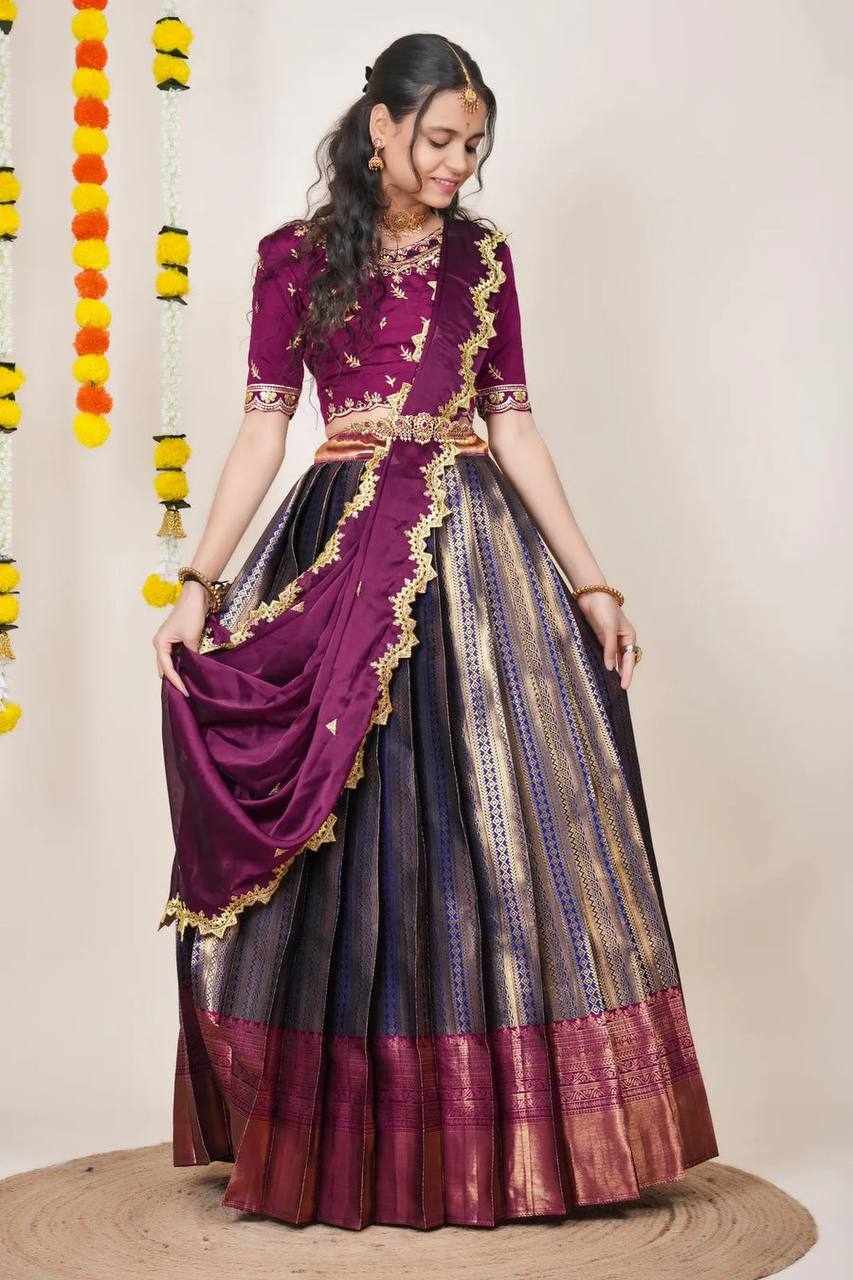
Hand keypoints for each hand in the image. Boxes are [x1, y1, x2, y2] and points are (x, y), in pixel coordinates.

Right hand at [152, 580, 207, 696]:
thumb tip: (195, 667)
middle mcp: (161, 643)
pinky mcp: (177, 638)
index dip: (176, 681)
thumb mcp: (192, 638)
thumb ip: (192, 655)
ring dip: (178, 671)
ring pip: (171, 661)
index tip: (185, 692)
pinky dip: (183, 663)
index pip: (166, 668)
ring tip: (187, 685)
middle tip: (185, 693)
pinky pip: (177, 655)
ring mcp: (168, 641)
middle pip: (165, 667)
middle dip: (174, 679)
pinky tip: (190, 670)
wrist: (196, 595)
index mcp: (160, 643)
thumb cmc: (191, 614)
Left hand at [574, 591, 639, 690]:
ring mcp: (609, 640)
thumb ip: (609, 648)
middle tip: (617, 691)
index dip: (627, 674)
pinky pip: (602, 654)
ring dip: (611, 670)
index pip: (629, 660)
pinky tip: (598, 670)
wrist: (591, 594)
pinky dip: (602, 662)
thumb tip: (610, 668)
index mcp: (629, 637)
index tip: (624, 688)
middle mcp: (621, 640)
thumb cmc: (604, 609)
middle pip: (623, 662)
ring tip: (608, 685)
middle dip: (621, 675)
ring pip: (612, 659)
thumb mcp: (608, 629)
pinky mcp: (599, 638)